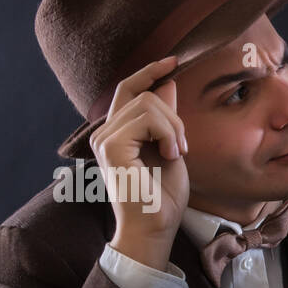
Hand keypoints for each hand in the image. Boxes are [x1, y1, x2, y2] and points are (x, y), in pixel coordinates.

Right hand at [90, 55, 190, 269]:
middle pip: (143, 95)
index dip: (149, 71)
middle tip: (183, 146)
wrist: (155, 227)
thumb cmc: (163, 197)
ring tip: (177, 153)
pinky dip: (167, 134)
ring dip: (173, 127)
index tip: (172, 61)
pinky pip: (145, 119)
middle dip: (173, 116)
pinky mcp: (111, 146)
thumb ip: (166, 119)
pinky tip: (170, 155)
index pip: (128, 89)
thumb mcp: (172, 149)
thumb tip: (168, 85)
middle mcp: (106, 132)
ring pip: (147, 104)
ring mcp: (105, 138)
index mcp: (118, 132)